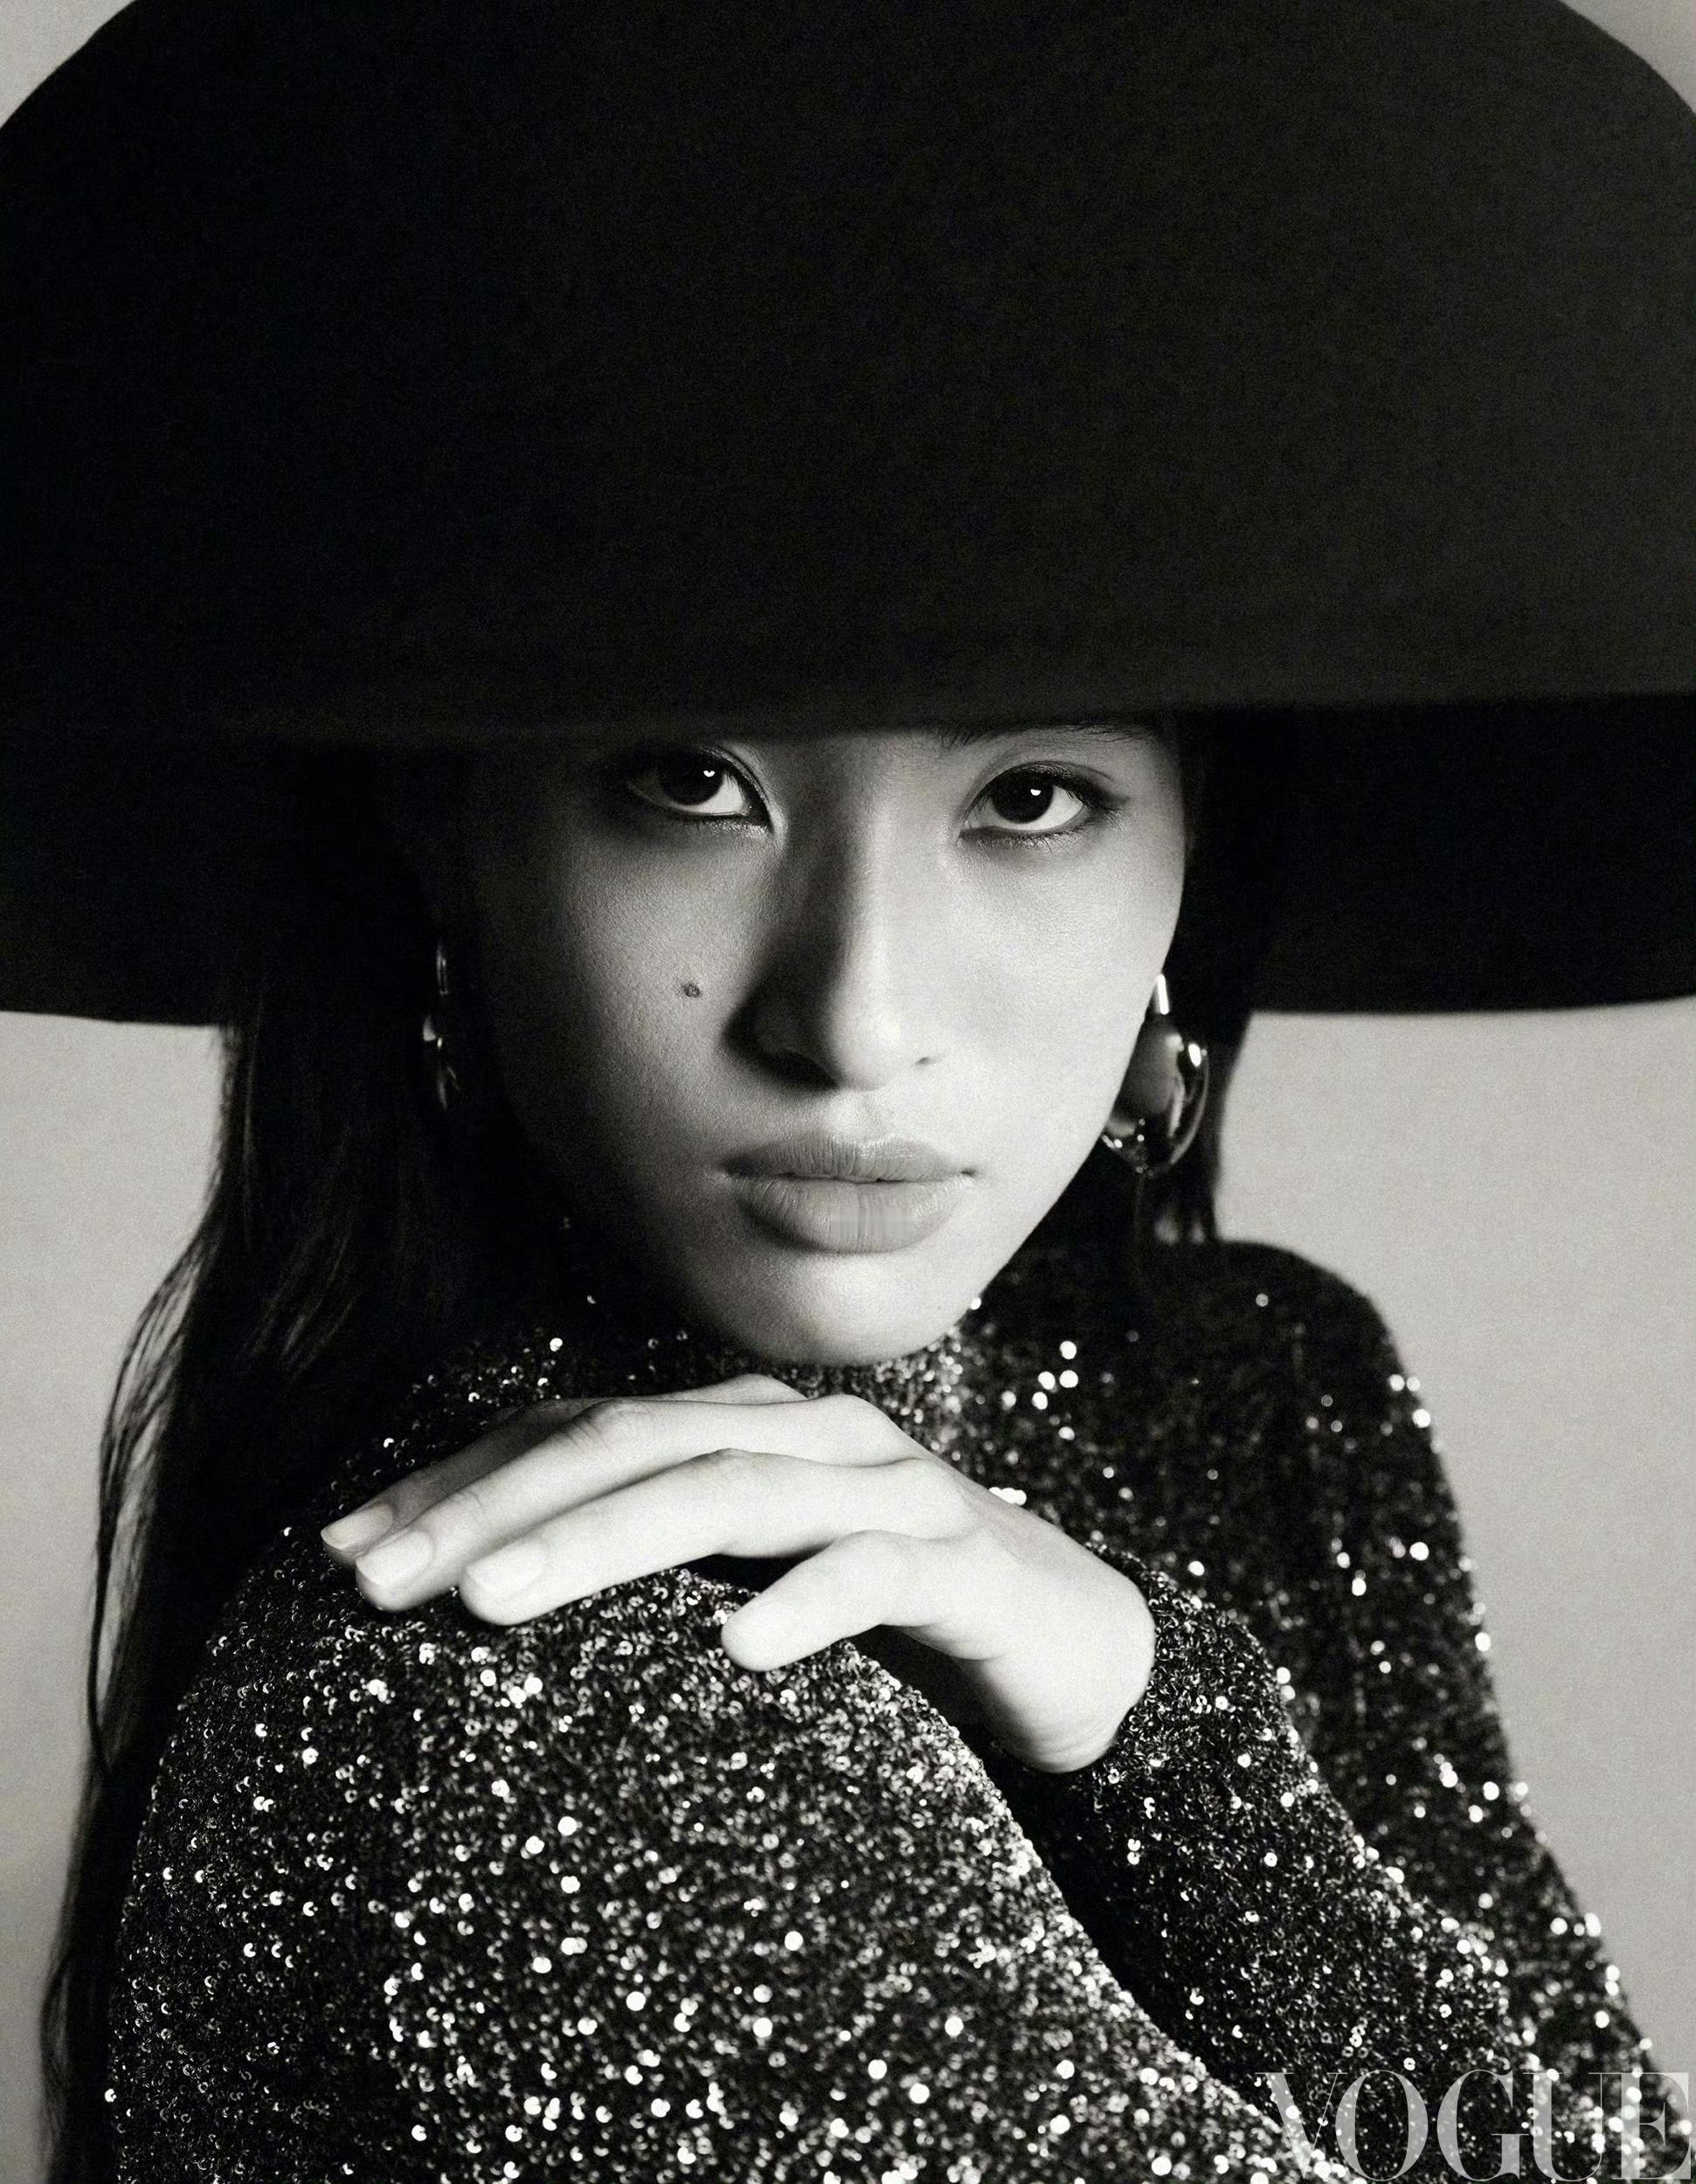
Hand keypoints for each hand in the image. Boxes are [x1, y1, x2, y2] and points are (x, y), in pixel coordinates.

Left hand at [321, 1373, 1154, 1772]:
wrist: (1072, 1647)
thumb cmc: (886, 1621)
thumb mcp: (743, 1586)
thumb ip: (646, 1570)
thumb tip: (473, 1602)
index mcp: (740, 1428)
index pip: (575, 1430)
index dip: (457, 1482)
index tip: (340, 1551)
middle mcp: (805, 1433)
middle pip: (629, 1444)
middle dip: (490, 1508)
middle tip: (375, 1581)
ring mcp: (888, 1487)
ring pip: (729, 1491)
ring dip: (603, 1541)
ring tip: (492, 1603)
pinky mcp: (965, 1561)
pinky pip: (877, 1571)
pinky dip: (805, 1601)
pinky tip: (735, 1651)